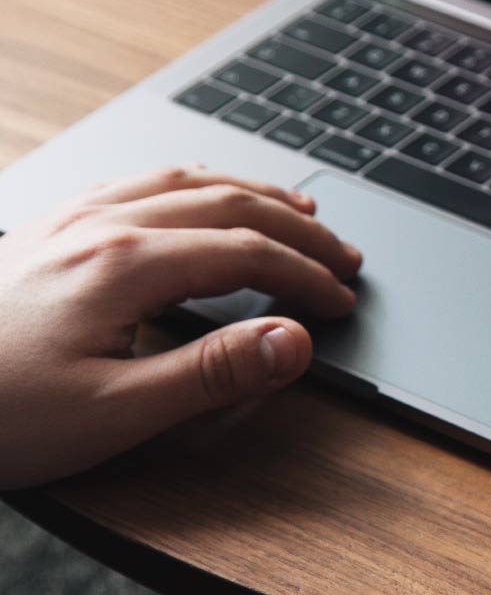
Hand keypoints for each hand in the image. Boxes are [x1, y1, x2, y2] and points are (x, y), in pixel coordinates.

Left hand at [0, 166, 360, 488]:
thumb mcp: (112, 413)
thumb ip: (213, 374)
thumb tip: (294, 340)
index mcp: (126, 264)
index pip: (248, 253)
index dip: (306, 275)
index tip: (342, 300)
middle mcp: (101, 226)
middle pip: (228, 203)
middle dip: (297, 227)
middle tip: (343, 255)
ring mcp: (69, 221)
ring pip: (183, 181)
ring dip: (252, 192)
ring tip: (295, 209)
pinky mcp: (44, 232)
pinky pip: (136, 182)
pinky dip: (192, 182)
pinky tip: (197, 195)